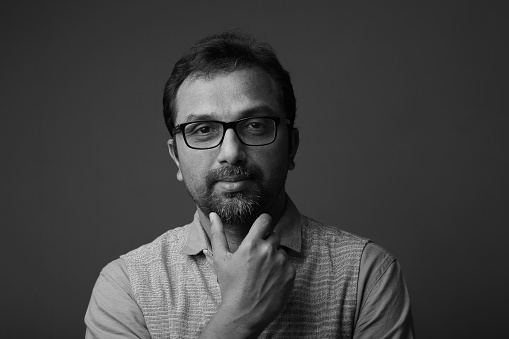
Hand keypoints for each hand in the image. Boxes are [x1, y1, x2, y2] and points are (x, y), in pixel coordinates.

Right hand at [209, 212, 295, 336]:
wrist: (244, 314)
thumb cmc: (230, 286)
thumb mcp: (220, 259)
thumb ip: (217, 234)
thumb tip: (213, 214)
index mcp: (252, 244)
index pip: (266, 219)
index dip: (263, 223)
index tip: (261, 230)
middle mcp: (269, 250)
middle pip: (274, 236)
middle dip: (267, 244)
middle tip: (256, 260)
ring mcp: (282, 263)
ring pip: (281, 252)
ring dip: (274, 258)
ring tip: (262, 274)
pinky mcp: (291, 275)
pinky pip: (288, 266)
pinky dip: (281, 271)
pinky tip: (270, 282)